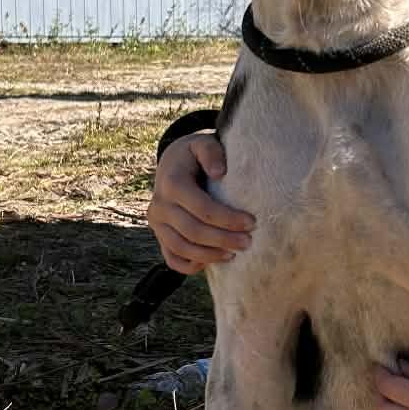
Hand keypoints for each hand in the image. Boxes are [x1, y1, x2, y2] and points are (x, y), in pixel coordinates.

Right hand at [147, 133, 253, 273]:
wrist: (171, 164)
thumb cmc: (194, 154)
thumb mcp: (202, 143)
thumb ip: (211, 152)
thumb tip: (219, 173)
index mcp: (172, 183)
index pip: (203, 209)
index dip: (228, 219)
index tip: (251, 222)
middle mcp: (159, 206)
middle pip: (193, 231)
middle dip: (223, 239)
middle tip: (247, 242)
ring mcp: (157, 223)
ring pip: (181, 248)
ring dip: (209, 255)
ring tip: (233, 255)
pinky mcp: (159, 235)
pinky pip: (171, 258)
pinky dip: (189, 266)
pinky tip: (209, 264)